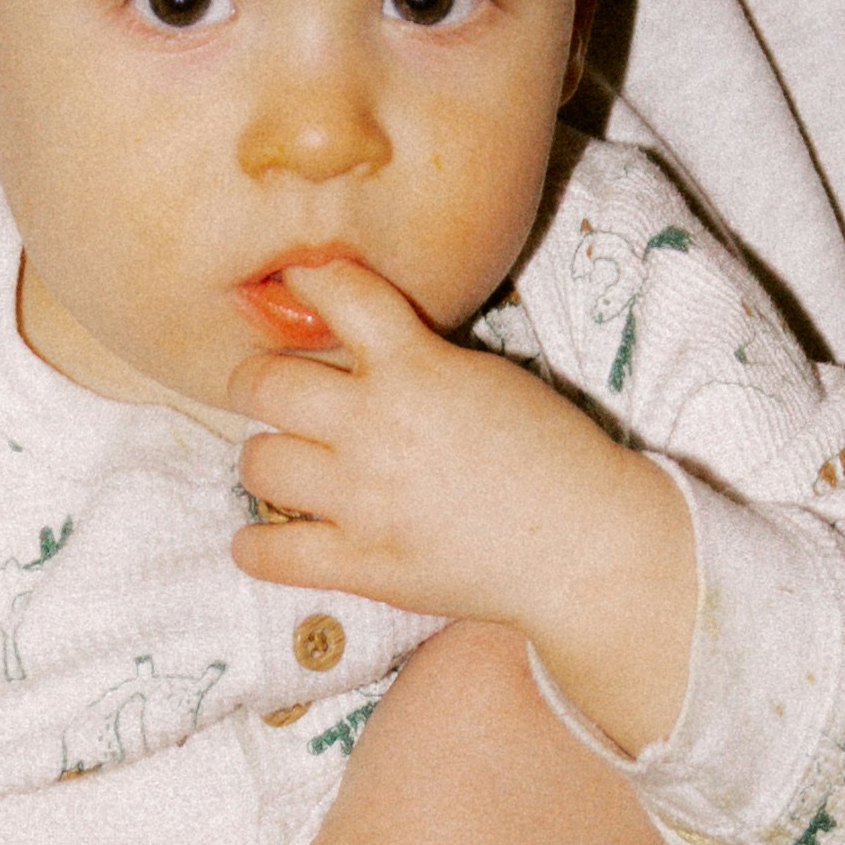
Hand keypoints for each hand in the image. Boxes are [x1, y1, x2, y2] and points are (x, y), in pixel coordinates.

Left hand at [232, 243, 697, 750]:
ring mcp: (365, 501)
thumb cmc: (554, 455)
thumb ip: (417, 358)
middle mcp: (377, 428)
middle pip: (264, 384)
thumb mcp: (486, 377)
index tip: (298, 284)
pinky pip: (270, 551)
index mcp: (417, 368)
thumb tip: (352, 348)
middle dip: (260, 381)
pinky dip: (257, 544)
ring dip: (268, 457)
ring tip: (290, 464)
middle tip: (274, 391)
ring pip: (258, 461)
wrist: (588, 545)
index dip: (307, 280)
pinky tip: (271, 535)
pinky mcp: (364, 564)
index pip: (335, 293)